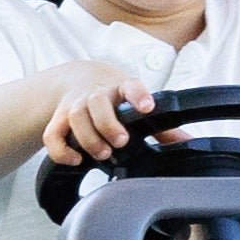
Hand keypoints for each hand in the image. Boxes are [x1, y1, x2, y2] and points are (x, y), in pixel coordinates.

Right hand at [41, 64, 156, 166]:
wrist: (79, 79)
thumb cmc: (114, 97)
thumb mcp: (138, 105)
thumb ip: (161, 127)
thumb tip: (186, 142)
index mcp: (121, 89)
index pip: (130, 86)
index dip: (138, 96)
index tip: (147, 108)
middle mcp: (96, 94)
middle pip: (97, 102)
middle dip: (108, 124)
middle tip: (121, 141)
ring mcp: (75, 105)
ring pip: (75, 116)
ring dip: (89, 138)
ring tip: (103, 153)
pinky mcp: (58, 119)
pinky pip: (52, 135)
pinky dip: (61, 151)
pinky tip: (76, 160)